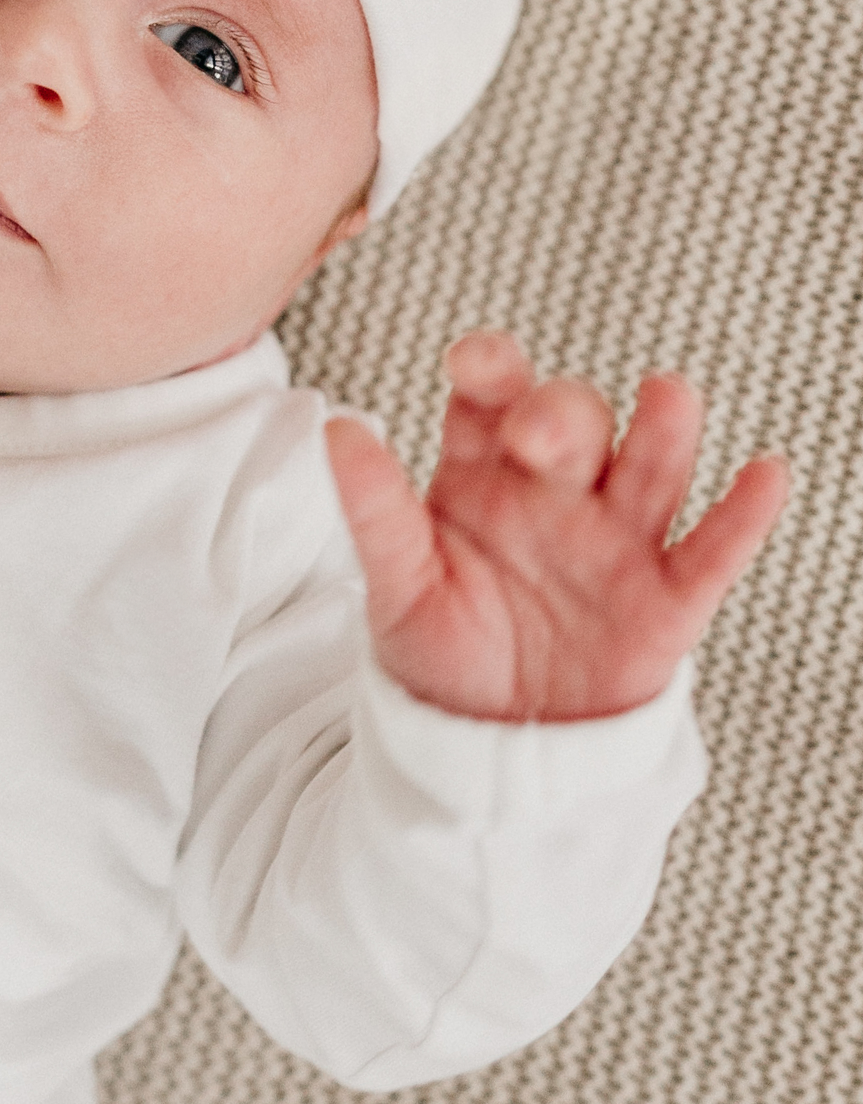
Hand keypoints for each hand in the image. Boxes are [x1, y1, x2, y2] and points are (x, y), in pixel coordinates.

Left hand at [324, 330, 788, 721]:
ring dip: (662, 431)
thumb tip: (337, 427)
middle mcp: (556, 487)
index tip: (477, 362)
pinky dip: (743, 515)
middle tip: (538, 435)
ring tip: (666, 394)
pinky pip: (711, 550)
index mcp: (483, 468)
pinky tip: (766, 473)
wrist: (487, 740)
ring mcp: (616, 538)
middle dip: (561, 416)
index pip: (491, 397)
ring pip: (650, 467)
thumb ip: (374, 509)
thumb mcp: (396, 580)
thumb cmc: (440, 643)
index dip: (492, 368)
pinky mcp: (667, 600)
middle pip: (573, 422)